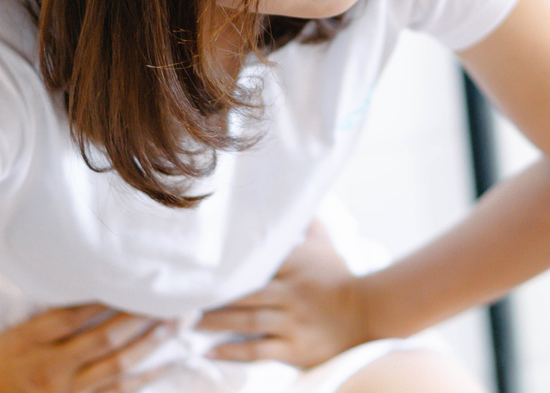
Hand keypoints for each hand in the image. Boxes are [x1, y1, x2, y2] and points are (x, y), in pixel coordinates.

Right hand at [0, 292, 177, 392]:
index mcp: (25, 344)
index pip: (69, 317)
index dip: (99, 299)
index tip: (126, 280)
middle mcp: (50, 367)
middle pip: (101, 340)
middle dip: (138, 319)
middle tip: (169, 299)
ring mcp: (67, 391)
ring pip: (115, 366)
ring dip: (149, 344)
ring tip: (176, 325)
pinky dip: (143, 379)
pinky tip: (164, 365)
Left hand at [195, 221, 369, 367]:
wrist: (370, 313)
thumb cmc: (340, 278)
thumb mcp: (326, 245)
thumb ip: (307, 223)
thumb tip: (294, 198)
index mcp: (294, 265)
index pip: (253, 262)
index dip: (225, 265)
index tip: (197, 266)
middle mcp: (290, 292)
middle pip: (243, 292)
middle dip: (210, 297)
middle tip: (180, 299)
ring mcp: (292, 321)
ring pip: (246, 320)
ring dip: (214, 322)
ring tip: (186, 323)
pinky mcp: (295, 348)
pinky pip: (259, 350)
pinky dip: (233, 351)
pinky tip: (211, 351)